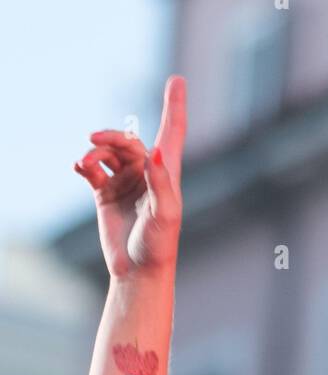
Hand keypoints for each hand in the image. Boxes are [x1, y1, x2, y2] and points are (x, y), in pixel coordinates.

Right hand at [73, 74, 186, 279]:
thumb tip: (153, 152)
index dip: (175, 106)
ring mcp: (125, 181)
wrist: (137, 271)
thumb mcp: (165, 215)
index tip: (177, 80)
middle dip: (111, 136)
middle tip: (94, 138)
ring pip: (107, 152)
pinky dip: (84, 164)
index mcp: (165, 173)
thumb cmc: (158, 246)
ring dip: (95, 152)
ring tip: (85, 164)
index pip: (172, 131)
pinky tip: (79, 166)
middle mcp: (146, 173)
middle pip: (128, 140)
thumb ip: (160, 182)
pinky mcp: (105, 193)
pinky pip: (92, 169)